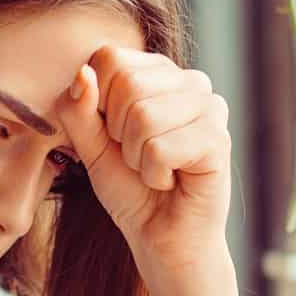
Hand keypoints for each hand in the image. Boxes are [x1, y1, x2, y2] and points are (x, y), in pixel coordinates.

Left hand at [56, 47, 231, 274]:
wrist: (162, 238)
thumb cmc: (130, 189)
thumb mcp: (90, 146)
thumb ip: (78, 109)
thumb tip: (82, 73)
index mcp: (156, 72)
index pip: (109, 57)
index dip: (96, 102)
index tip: (114, 134)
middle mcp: (188, 80)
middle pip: (126, 83)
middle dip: (118, 134)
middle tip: (138, 156)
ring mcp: (209, 106)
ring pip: (143, 116)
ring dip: (137, 158)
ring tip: (156, 169)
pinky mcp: (218, 139)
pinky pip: (160, 148)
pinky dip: (155, 175)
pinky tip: (172, 181)